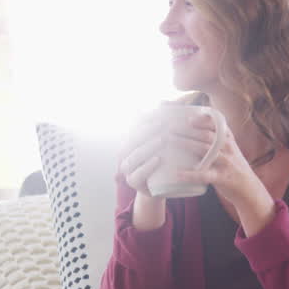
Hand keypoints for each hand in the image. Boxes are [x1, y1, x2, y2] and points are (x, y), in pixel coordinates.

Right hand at [118, 113, 168, 230]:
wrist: (164, 186)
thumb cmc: (164, 159)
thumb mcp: (163, 142)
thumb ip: (160, 123)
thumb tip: (163, 102)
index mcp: (129, 142)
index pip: (133, 128)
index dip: (144, 119)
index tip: (159, 113)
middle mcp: (124, 155)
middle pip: (132, 141)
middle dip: (146, 131)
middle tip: (162, 123)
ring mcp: (127, 170)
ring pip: (133, 157)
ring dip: (147, 147)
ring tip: (163, 139)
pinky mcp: (133, 183)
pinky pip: (137, 174)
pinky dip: (147, 166)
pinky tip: (158, 159)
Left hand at [172, 112, 274, 231]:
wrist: (248, 189)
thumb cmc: (232, 166)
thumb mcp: (228, 148)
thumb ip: (214, 138)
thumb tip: (189, 127)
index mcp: (228, 139)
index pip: (216, 123)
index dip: (201, 119)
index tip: (187, 118)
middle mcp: (228, 147)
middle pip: (206, 134)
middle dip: (187, 130)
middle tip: (169, 128)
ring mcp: (226, 162)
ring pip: (205, 150)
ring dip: (186, 144)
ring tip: (170, 141)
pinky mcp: (223, 178)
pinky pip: (205, 175)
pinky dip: (191, 174)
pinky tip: (178, 174)